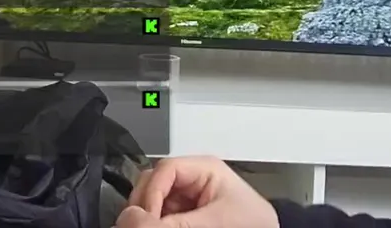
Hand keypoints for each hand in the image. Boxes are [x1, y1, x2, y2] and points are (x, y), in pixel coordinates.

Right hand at [120, 156, 277, 227]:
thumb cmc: (255, 224)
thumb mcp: (215, 222)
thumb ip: (176, 224)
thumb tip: (136, 220)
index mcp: (205, 168)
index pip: (164, 170)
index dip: (150, 194)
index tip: (144, 217)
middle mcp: (194, 179)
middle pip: (154, 183)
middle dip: (145, 205)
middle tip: (141, 225)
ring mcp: (189, 198)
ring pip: (154, 201)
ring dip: (149, 215)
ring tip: (148, 227)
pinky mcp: (187, 214)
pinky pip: (163, 214)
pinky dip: (157, 222)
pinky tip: (158, 227)